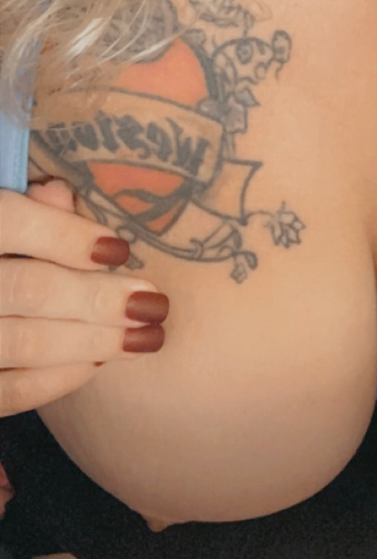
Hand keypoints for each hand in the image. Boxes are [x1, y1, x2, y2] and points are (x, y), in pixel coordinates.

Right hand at [0, 179, 168, 416]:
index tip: (120, 249)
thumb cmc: (3, 250)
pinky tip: (98, 363)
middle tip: (154, 303)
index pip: (10, 223)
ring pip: (26, 343)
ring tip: (148, 336)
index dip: (65, 236)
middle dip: (98, 298)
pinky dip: (59, 378)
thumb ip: (30, 205)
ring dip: (94, 341)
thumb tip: (65, 194)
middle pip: (29, 289)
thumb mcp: (2, 214)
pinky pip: (13, 390)